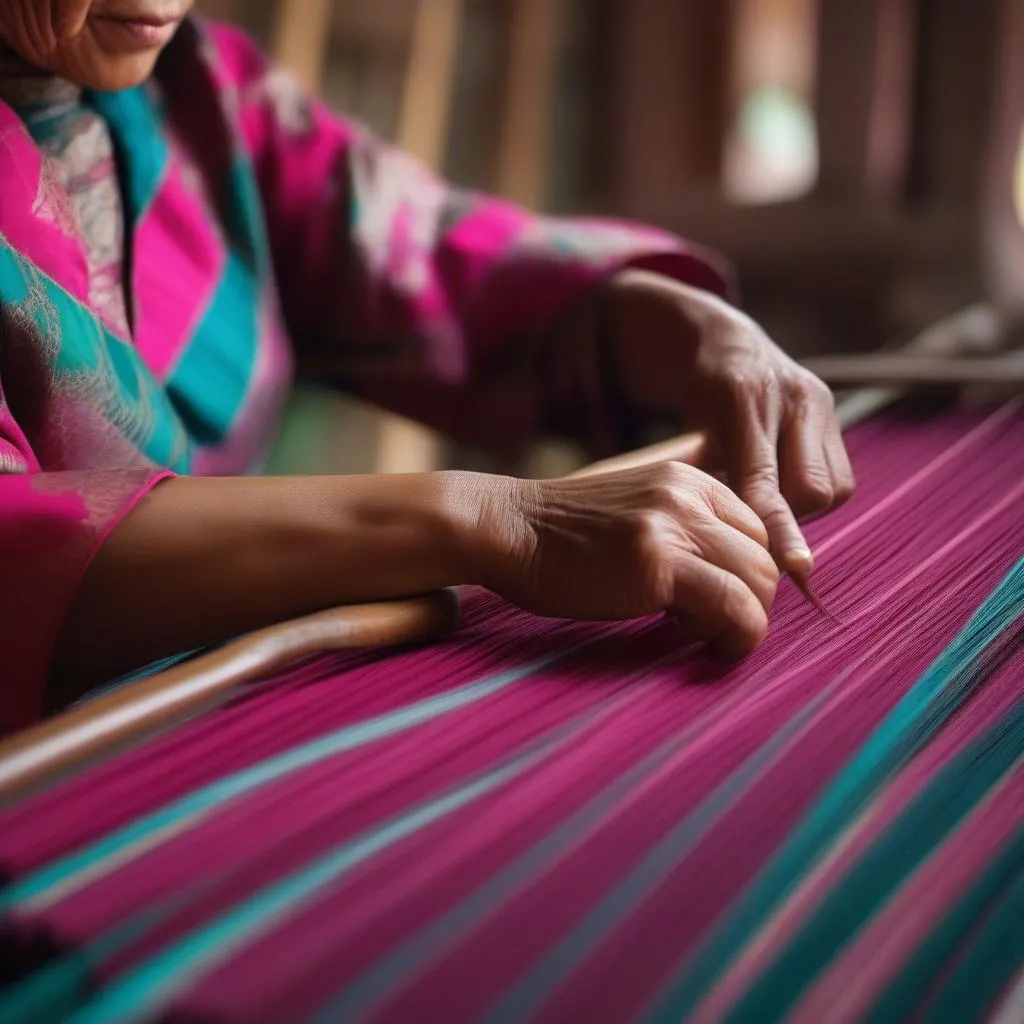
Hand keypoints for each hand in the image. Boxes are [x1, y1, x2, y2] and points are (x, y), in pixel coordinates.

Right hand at [477, 463, 777, 655]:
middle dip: (750, 602)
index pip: (758, 531)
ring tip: (693, 630)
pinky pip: (734, 606)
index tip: (714, 601)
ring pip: (759, 582)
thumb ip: (683, 528)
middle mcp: (690, 495)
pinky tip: (696, 640)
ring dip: (742, 621)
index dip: (745, 576)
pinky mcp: (658, 563)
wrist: (508, 528)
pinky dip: (735, 635)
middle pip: (765, 557)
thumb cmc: (562, 536)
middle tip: (705, 623)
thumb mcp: (636, 512)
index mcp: (689, 480)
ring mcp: (675, 525)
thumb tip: (731, 576)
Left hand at [608, 270, 854, 573]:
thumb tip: (736, 544)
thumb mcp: (692, 434)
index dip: (775, 526)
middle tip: (755, 520)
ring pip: (833, 487)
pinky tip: (786, 485)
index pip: (764, 479)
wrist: (727, 344)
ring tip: (769, 498)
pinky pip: (840, 475)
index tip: (788, 568)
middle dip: (788, 518)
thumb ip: (711, 480)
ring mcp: (818, 399)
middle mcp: (790, 395)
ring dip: (803, 508)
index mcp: (742, 398)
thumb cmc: (699, 398)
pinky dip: (816, 493)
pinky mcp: (833, 409)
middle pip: (811, 489)